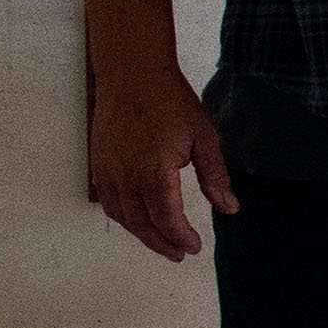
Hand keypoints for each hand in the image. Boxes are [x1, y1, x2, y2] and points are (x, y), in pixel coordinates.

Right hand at [89, 63, 237, 260]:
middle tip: (179, 254)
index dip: (180, 238)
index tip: (193, 247)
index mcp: (153, 172)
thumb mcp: (203, 138)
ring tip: (162, 242)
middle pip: (142, 225)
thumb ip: (215, 177)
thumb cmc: (168, 100)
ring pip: (122, 216)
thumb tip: (229, 207)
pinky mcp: (98, 164)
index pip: (166, 219)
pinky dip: (123, 217)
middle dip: (162, 244)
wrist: (132, 73)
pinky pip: (108, 201)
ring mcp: (108, 171)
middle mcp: (126, 176)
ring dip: (142, 234)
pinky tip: (137, 220)